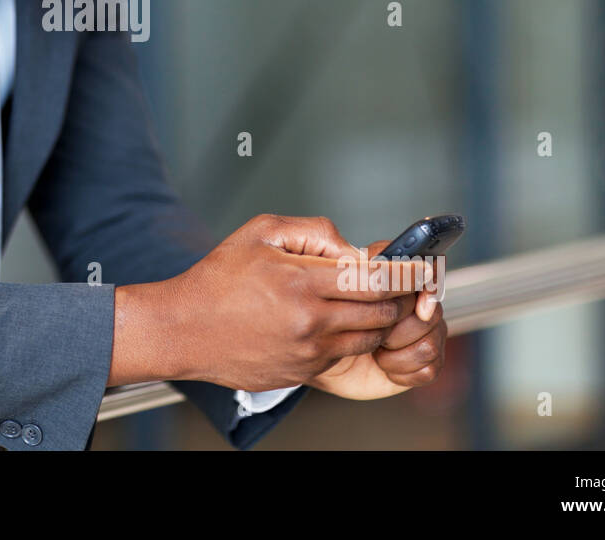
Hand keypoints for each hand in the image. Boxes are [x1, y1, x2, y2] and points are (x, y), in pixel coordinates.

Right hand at [110, 215, 428, 390]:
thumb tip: (353, 249)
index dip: (406, 273)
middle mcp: (309, 322)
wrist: (183, 328)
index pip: (377, 280)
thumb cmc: (219, 276)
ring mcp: (307, 352)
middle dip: (393, 296)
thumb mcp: (261, 232)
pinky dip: (348, 338)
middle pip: (382, 312)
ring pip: (368, 337)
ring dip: (374, 319)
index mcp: (301, 282)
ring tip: (358, 300)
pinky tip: (329, 320)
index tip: (421, 266)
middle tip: (389, 282)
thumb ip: (314, 232)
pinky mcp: (302, 373)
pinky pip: (343, 355)